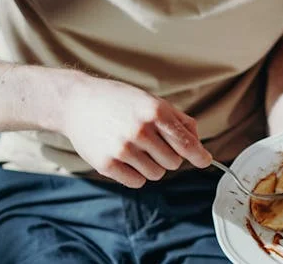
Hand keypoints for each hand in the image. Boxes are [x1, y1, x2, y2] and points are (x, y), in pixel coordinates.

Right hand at [59, 73, 211, 187]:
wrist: (77, 102)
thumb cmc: (120, 101)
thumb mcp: (152, 101)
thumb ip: (179, 120)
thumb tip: (198, 143)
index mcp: (155, 112)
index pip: (186, 143)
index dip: (199, 155)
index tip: (205, 161)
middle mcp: (140, 130)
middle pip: (173, 162)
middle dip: (169, 156)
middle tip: (154, 144)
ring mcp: (122, 149)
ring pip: (157, 174)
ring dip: (152, 166)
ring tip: (138, 149)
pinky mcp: (106, 164)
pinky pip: (137, 182)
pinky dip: (136, 175)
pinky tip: (126, 158)